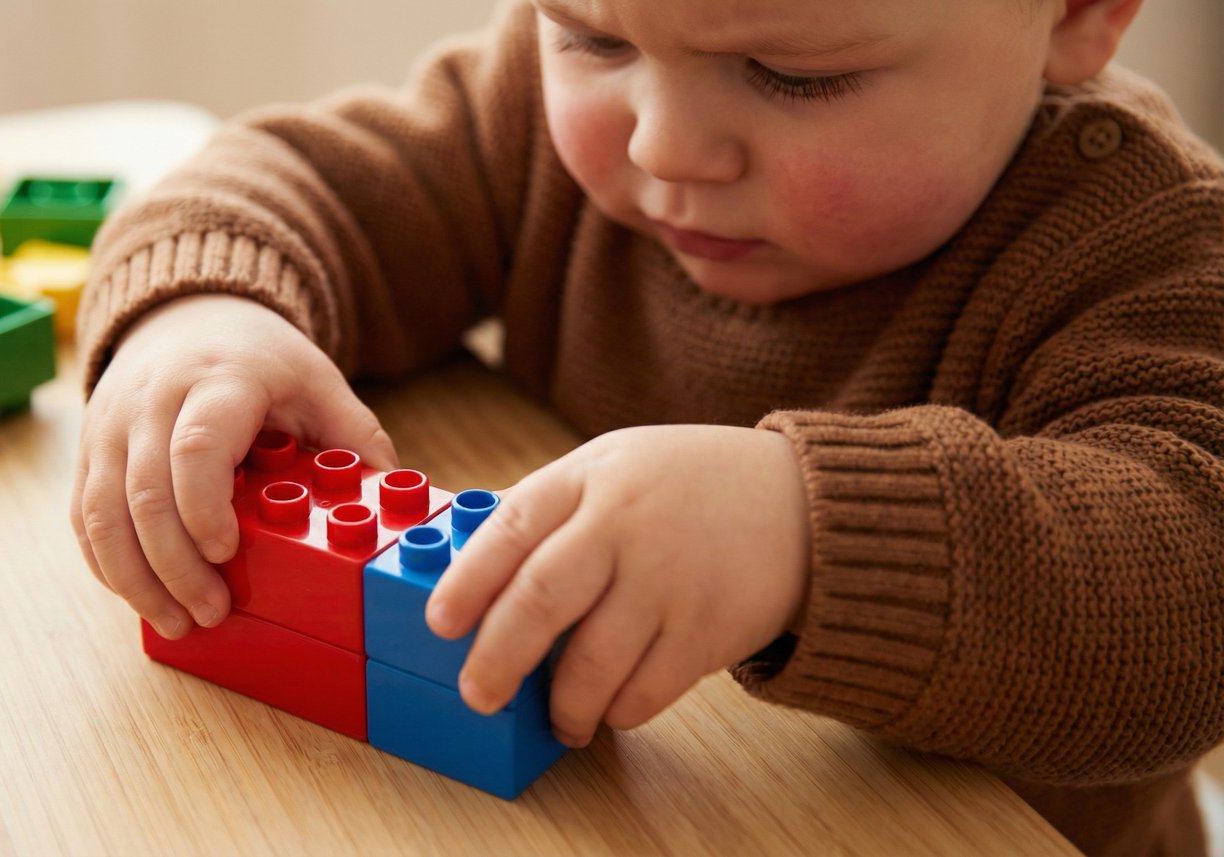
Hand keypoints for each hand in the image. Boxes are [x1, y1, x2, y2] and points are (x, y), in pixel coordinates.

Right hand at [71, 294, 396, 638]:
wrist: (186, 315)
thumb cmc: (259, 360)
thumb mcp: (317, 381)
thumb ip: (354, 434)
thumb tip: (396, 493)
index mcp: (218, 382)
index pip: (195, 447)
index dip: (204, 508)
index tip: (227, 553)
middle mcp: (152, 401)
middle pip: (144, 493)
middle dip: (174, 566)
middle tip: (211, 612)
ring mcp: (111, 426)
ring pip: (101, 512)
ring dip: (135, 579)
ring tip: (176, 621)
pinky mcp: (91, 451)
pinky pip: (84, 516)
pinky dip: (108, 564)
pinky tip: (142, 597)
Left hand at [425, 424, 810, 746]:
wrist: (804, 501)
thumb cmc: (687, 485)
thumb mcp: (612, 465)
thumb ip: (547, 506)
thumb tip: (466, 552)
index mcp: (589, 476)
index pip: (512, 527)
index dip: (468, 580)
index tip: (441, 623)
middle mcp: (625, 523)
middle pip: (541, 598)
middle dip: (498, 658)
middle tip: (478, 695)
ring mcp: (669, 577)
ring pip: (592, 660)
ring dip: (563, 703)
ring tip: (557, 719)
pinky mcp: (709, 627)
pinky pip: (647, 688)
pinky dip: (619, 709)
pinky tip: (610, 709)